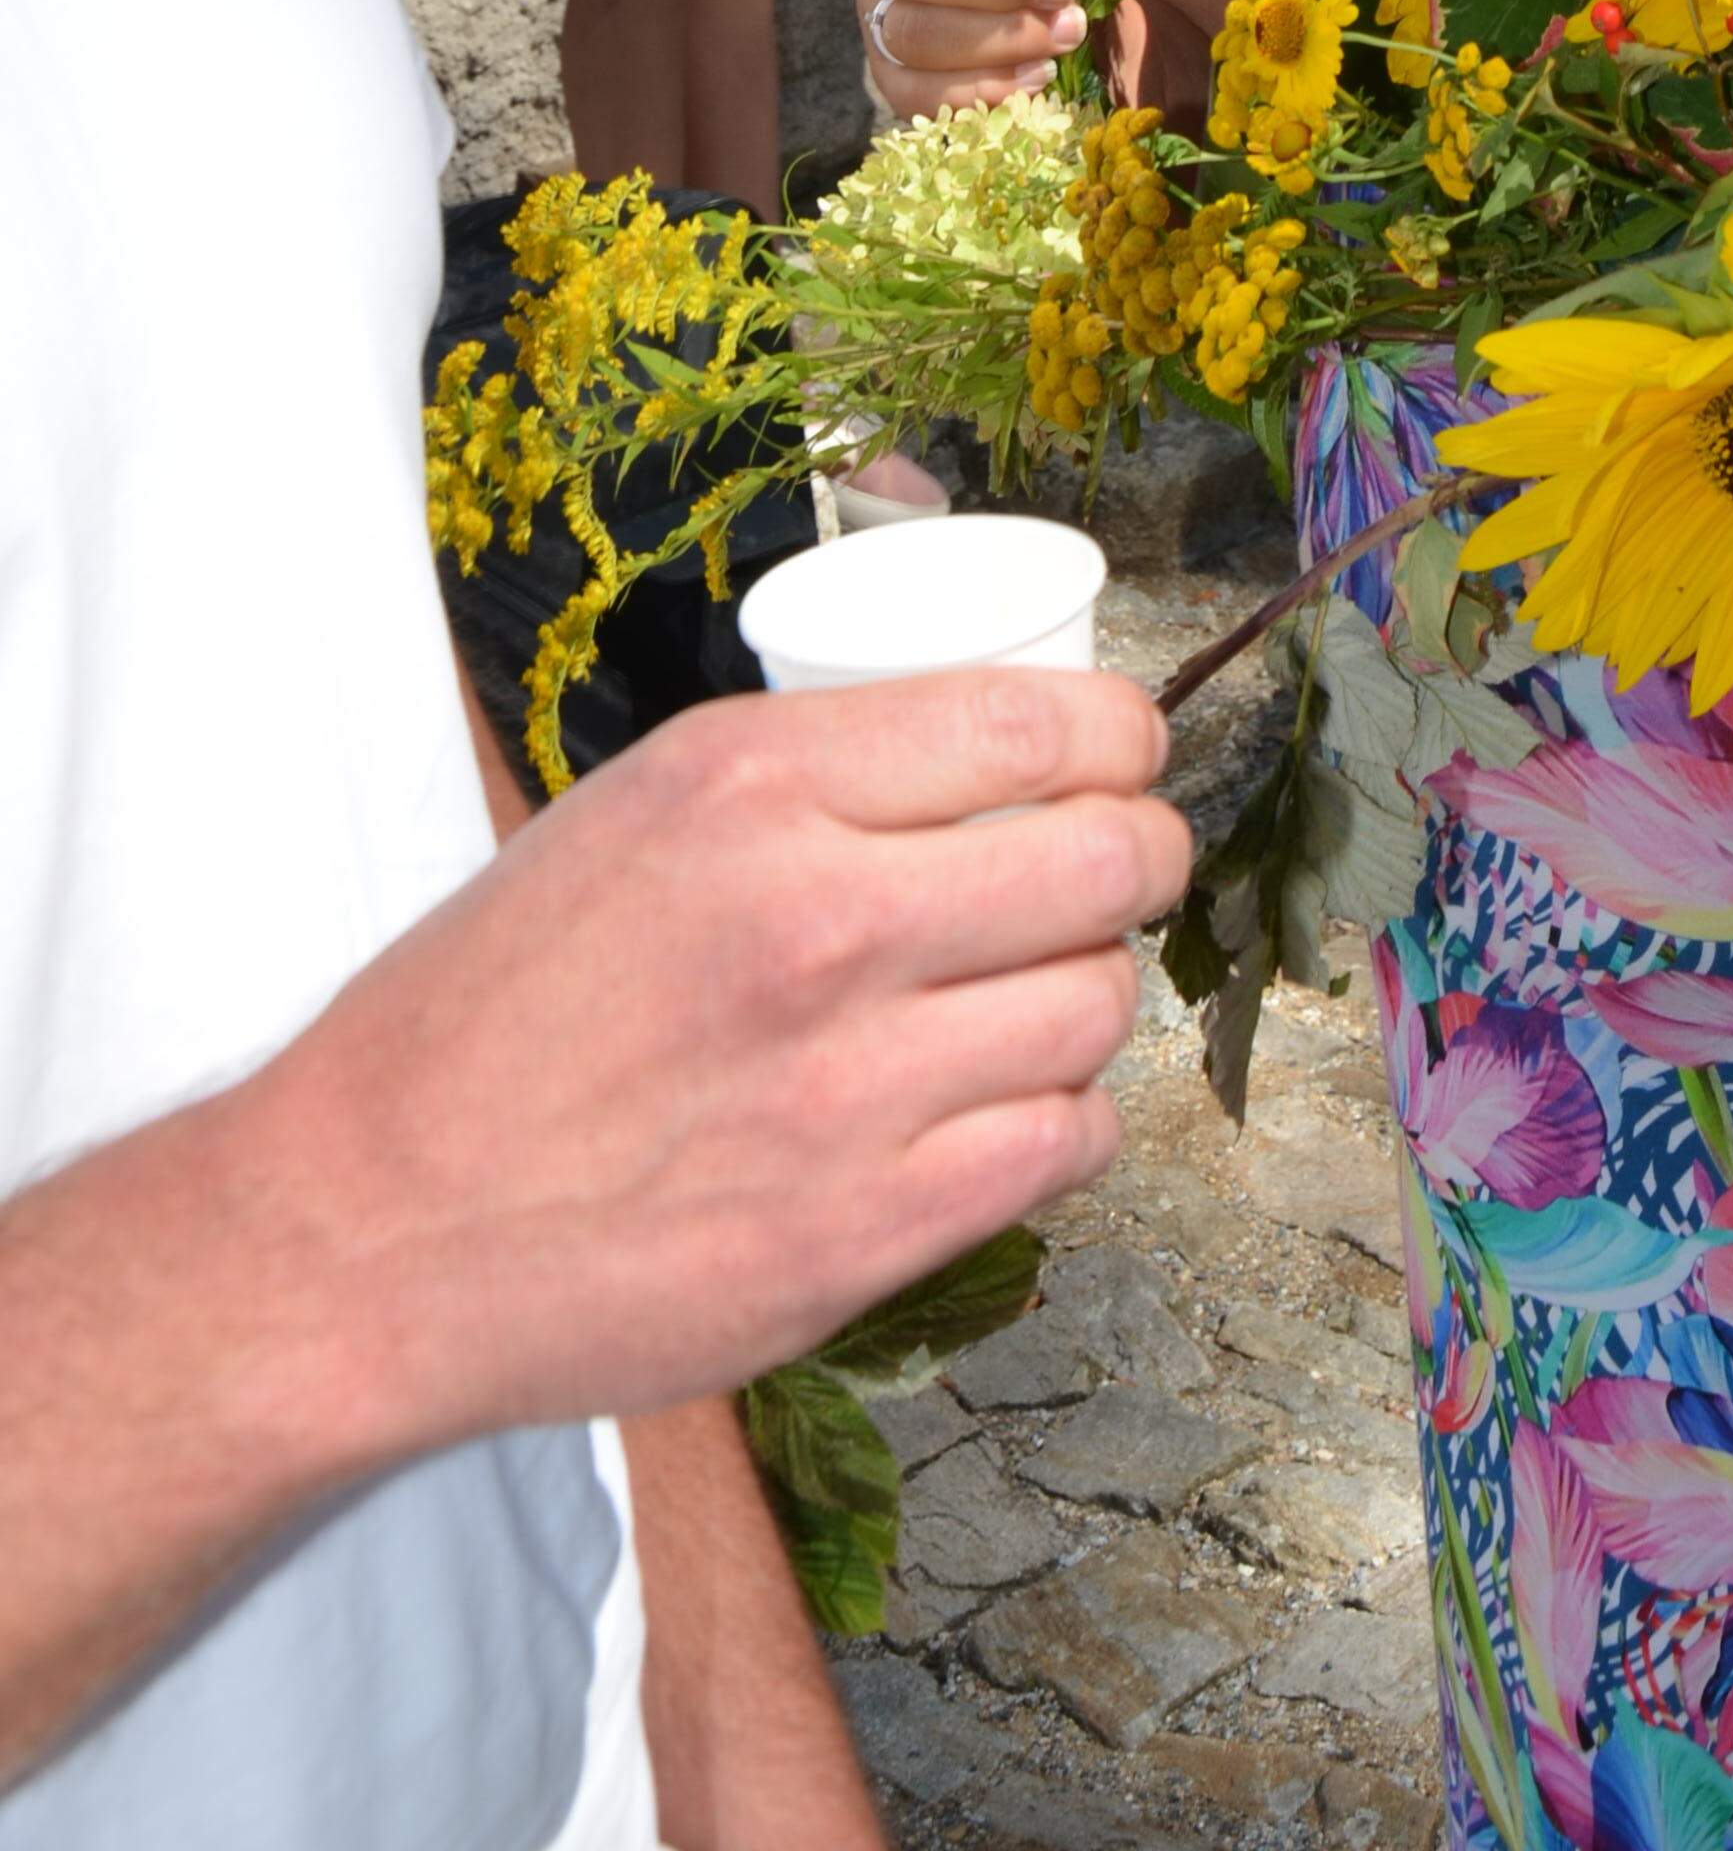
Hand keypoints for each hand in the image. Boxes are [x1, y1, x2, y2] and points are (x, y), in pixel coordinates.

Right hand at [242, 667, 1191, 1467]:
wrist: (368, 1228)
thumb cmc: (492, 1011)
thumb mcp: (639, 810)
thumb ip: (818, 773)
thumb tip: (1001, 746)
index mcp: (758, 786)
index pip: (1041, 720)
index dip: (1120, 736)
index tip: (1121, 756)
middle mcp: (821, 921)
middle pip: (1107, 858)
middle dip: (1141, 853)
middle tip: (1118, 867)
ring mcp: (852, 1089)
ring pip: (1100, 1007)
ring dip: (1090, 996)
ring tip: (1031, 997)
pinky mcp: (863, 1235)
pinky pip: (1065, 1146)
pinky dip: (1064, 1122)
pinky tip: (1008, 1108)